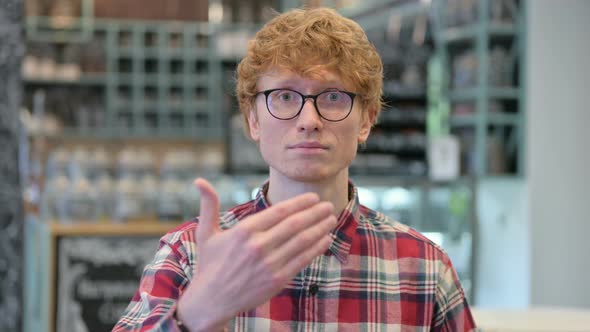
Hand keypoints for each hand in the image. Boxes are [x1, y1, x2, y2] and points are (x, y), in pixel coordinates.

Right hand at [177, 178, 335, 331]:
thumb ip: (208, 206)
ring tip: (331, 219)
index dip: (300, 202)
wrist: (210, 301)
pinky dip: (316, 248)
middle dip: (315, 213)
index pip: (279, 211)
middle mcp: (258, 246)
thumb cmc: (209, 264)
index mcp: (243, 231)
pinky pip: (302, 260)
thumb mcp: (205, 233)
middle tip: (328, 205)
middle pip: (295, 224)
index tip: (313, 197)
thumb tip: (198, 181)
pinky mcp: (277, 280)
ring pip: (302, 241)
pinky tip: (325, 239)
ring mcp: (269, 264)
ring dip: (320, 228)